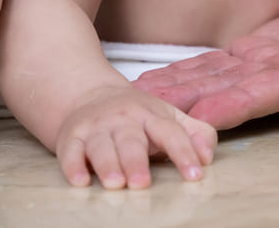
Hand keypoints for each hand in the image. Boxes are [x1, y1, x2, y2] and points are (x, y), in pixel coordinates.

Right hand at [56, 85, 216, 189]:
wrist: (90, 94)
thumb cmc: (137, 115)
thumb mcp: (169, 117)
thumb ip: (196, 133)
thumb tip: (208, 158)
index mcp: (151, 114)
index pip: (170, 132)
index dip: (184, 152)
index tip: (195, 175)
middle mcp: (123, 119)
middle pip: (131, 139)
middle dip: (136, 161)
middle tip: (142, 183)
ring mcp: (96, 127)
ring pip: (101, 145)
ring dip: (107, 165)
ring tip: (114, 184)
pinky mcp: (72, 136)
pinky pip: (70, 151)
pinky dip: (72, 166)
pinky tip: (79, 180)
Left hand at [134, 0, 278, 128]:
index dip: (248, 100)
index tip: (209, 113)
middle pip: (248, 92)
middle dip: (201, 104)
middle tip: (152, 116)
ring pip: (232, 80)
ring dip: (190, 90)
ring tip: (145, 100)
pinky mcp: (277, 45)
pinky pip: (233, 62)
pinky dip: (201, 71)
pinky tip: (167, 79)